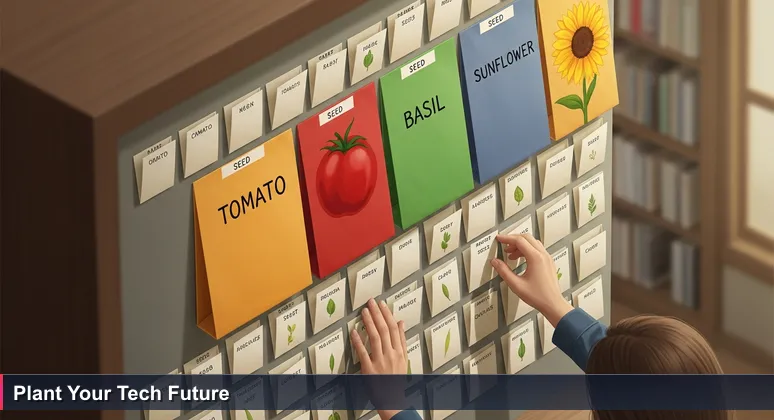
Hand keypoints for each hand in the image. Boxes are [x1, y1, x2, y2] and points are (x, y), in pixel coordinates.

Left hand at [351, 298, 407, 419]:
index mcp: (400, 351)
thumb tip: (401, 322)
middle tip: (370, 302)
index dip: (387, 314)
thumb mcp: (403, 358)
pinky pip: (363, 353)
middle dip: (377, 314)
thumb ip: (401, 340)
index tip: (381, 304)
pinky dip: (358, 341)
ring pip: (375, 338)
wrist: (392, 399)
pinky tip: (354, 331)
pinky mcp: (369, 370)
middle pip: (384, 330)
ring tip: (363, 312)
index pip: (393, 328)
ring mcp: (380, 362)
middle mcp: (391, 355)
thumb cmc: (396, 378)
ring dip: (369, 323)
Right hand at [490, 234, 572, 326]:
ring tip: (510, 253)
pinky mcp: (549, 262)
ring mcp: (547, 258)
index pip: (519, 241)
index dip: (507, 238)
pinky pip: (537, 249)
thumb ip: (503, 271)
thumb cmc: (539, 296)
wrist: (553, 304)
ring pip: (532, 243)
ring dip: (520, 245)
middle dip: (513, 239)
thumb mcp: (516, 284)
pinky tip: (521, 258)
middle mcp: (543, 255)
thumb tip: (495, 262)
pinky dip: (527, 250)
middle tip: (504, 244)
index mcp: (536, 258)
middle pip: (526, 238)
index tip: (499, 238)